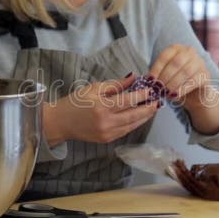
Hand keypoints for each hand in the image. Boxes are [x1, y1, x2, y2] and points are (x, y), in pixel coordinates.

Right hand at [44, 74, 159, 144]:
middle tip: (157, 102)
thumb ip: (115, 84)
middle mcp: (105, 122)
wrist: (61, 122)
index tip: (151, 91)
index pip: (127, 101)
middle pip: (133, 115)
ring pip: (132, 125)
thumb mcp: (94, 88)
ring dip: (144, 117)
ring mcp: (107, 133)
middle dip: (147, 108)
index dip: (141, 96)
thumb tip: (133, 78)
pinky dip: (135, 124)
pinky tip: (140, 117)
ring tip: (152, 109)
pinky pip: (125, 131)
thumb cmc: (76, 102)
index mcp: (101, 106)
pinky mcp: (107, 140)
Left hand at [148, 44, 211, 102]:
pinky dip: (182, 89)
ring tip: (165, 93)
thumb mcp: (165, 76)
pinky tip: (174, 96)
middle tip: (158, 88)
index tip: (150, 81)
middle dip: (165, 77)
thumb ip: (158, 75)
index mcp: (177, 48)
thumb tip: (148, 80)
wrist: (194, 94)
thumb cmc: (176, 83)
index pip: (165, 56)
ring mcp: (200, 62)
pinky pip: (194, 81)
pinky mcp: (206, 75)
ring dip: (173, 84)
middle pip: (176, 63)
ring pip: (185, 72)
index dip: (156, 69)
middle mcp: (190, 52)